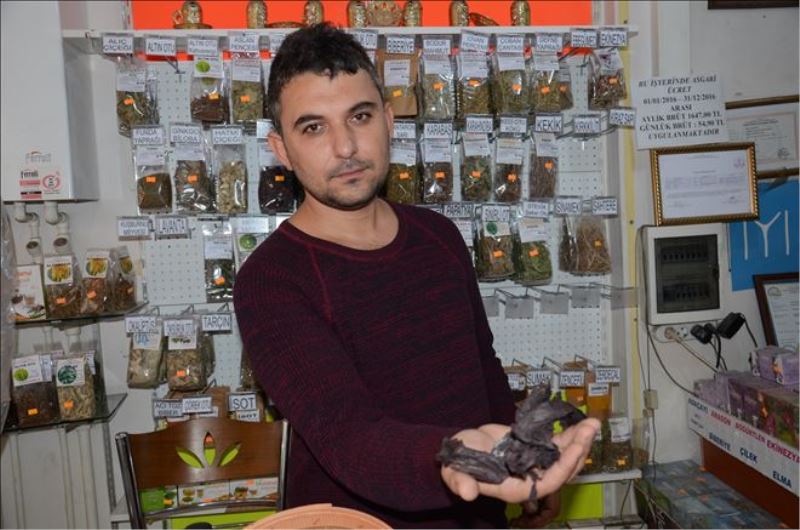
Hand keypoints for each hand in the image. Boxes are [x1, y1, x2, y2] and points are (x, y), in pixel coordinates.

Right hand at [440, 418, 599, 503]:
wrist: (461, 449)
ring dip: (579, 440)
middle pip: (563, 469)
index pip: (548, 482)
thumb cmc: (457, 463)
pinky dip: (570, 434)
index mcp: (516, 488)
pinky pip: (558, 444)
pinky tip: (581, 423)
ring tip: (592, 423)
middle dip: (579, 449)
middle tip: (590, 428)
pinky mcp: (536, 448)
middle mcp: (531, 478)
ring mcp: (536, 463)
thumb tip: (467, 493)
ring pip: (565, 456)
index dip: (563, 466)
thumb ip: (460, 482)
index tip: (575, 447)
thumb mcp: (454, 471)